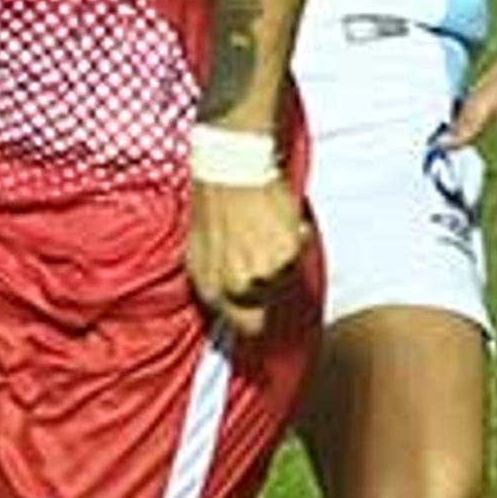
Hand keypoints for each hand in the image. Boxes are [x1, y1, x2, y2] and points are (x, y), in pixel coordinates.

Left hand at [184, 175, 309, 339]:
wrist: (231, 170)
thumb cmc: (213, 204)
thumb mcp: (197, 250)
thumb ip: (214, 282)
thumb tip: (228, 306)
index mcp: (210, 289)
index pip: (241, 327)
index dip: (251, 316)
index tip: (257, 307)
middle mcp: (236, 288)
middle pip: (265, 310)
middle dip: (267, 288)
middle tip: (259, 256)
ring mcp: (263, 274)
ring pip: (284, 280)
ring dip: (281, 259)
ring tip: (265, 232)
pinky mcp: (286, 256)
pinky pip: (299, 254)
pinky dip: (295, 238)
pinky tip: (278, 222)